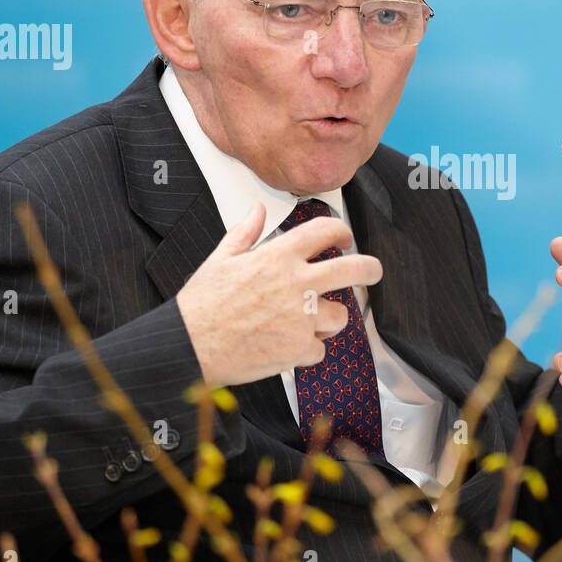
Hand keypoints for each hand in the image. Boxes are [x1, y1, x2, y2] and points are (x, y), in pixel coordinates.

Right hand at [175, 203, 382, 387]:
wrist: (189, 345)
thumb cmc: (202, 306)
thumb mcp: (220, 259)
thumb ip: (245, 233)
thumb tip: (256, 210)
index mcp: (277, 257)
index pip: (324, 231)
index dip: (341, 231)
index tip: (345, 238)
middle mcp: (295, 284)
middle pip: (354, 270)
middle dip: (370, 269)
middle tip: (372, 272)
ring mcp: (301, 317)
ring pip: (340, 316)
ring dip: (329, 320)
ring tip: (308, 323)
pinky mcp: (299, 348)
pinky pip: (320, 349)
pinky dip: (307, 350)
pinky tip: (288, 347)